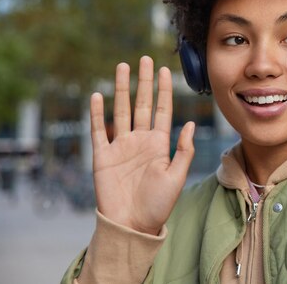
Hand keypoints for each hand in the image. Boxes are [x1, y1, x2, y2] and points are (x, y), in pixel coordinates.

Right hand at [90, 56, 194, 234]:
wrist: (133, 225)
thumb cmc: (158, 205)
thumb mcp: (176, 176)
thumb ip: (183, 150)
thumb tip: (189, 123)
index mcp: (158, 144)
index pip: (162, 110)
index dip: (163, 90)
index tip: (165, 70)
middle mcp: (140, 140)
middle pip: (141, 104)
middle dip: (143, 82)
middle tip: (144, 59)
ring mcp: (120, 146)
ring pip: (120, 111)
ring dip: (121, 89)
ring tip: (123, 67)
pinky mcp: (102, 156)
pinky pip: (98, 130)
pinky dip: (97, 113)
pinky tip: (97, 95)